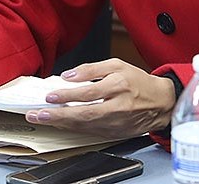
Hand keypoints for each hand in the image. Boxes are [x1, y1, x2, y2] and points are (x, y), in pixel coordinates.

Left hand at [24, 59, 175, 138]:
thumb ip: (92, 69)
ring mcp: (116, 123)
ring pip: (85, 126)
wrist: (160, 102)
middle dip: (58, 115)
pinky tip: (61, 124)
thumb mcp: (117, 65)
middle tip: (38, 114)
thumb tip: (69, 75)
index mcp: (119, 86)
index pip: (89, 92)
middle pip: (84, 113)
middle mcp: (118, 106)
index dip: (68, 95)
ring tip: (43, 119)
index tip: (50, 95)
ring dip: (61, 123)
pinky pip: (90, 132)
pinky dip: (73, 128)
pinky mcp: (115, 133)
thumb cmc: (138, 82)